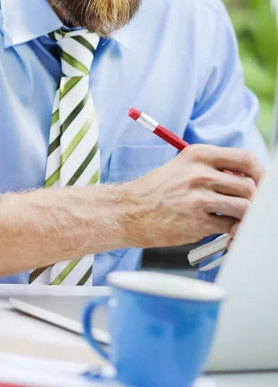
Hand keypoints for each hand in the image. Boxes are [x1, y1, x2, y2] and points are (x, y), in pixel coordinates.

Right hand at [123, 144, 263, 247]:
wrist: (126, 212)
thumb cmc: (152, 192)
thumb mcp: (180, 168)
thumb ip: (210, 170)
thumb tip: (243, 180)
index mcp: (197, 156)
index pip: (245, 159)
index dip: (259, 173)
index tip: (259, 183)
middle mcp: (199, 174)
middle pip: (249, 185)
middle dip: (252, 199)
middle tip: (244, 206)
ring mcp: (198, 199)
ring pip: (243, 207)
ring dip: (243, 216)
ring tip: (232, 220)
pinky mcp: (197, 222)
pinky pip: (229, 226)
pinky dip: (231, 231)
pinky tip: (222, 231)